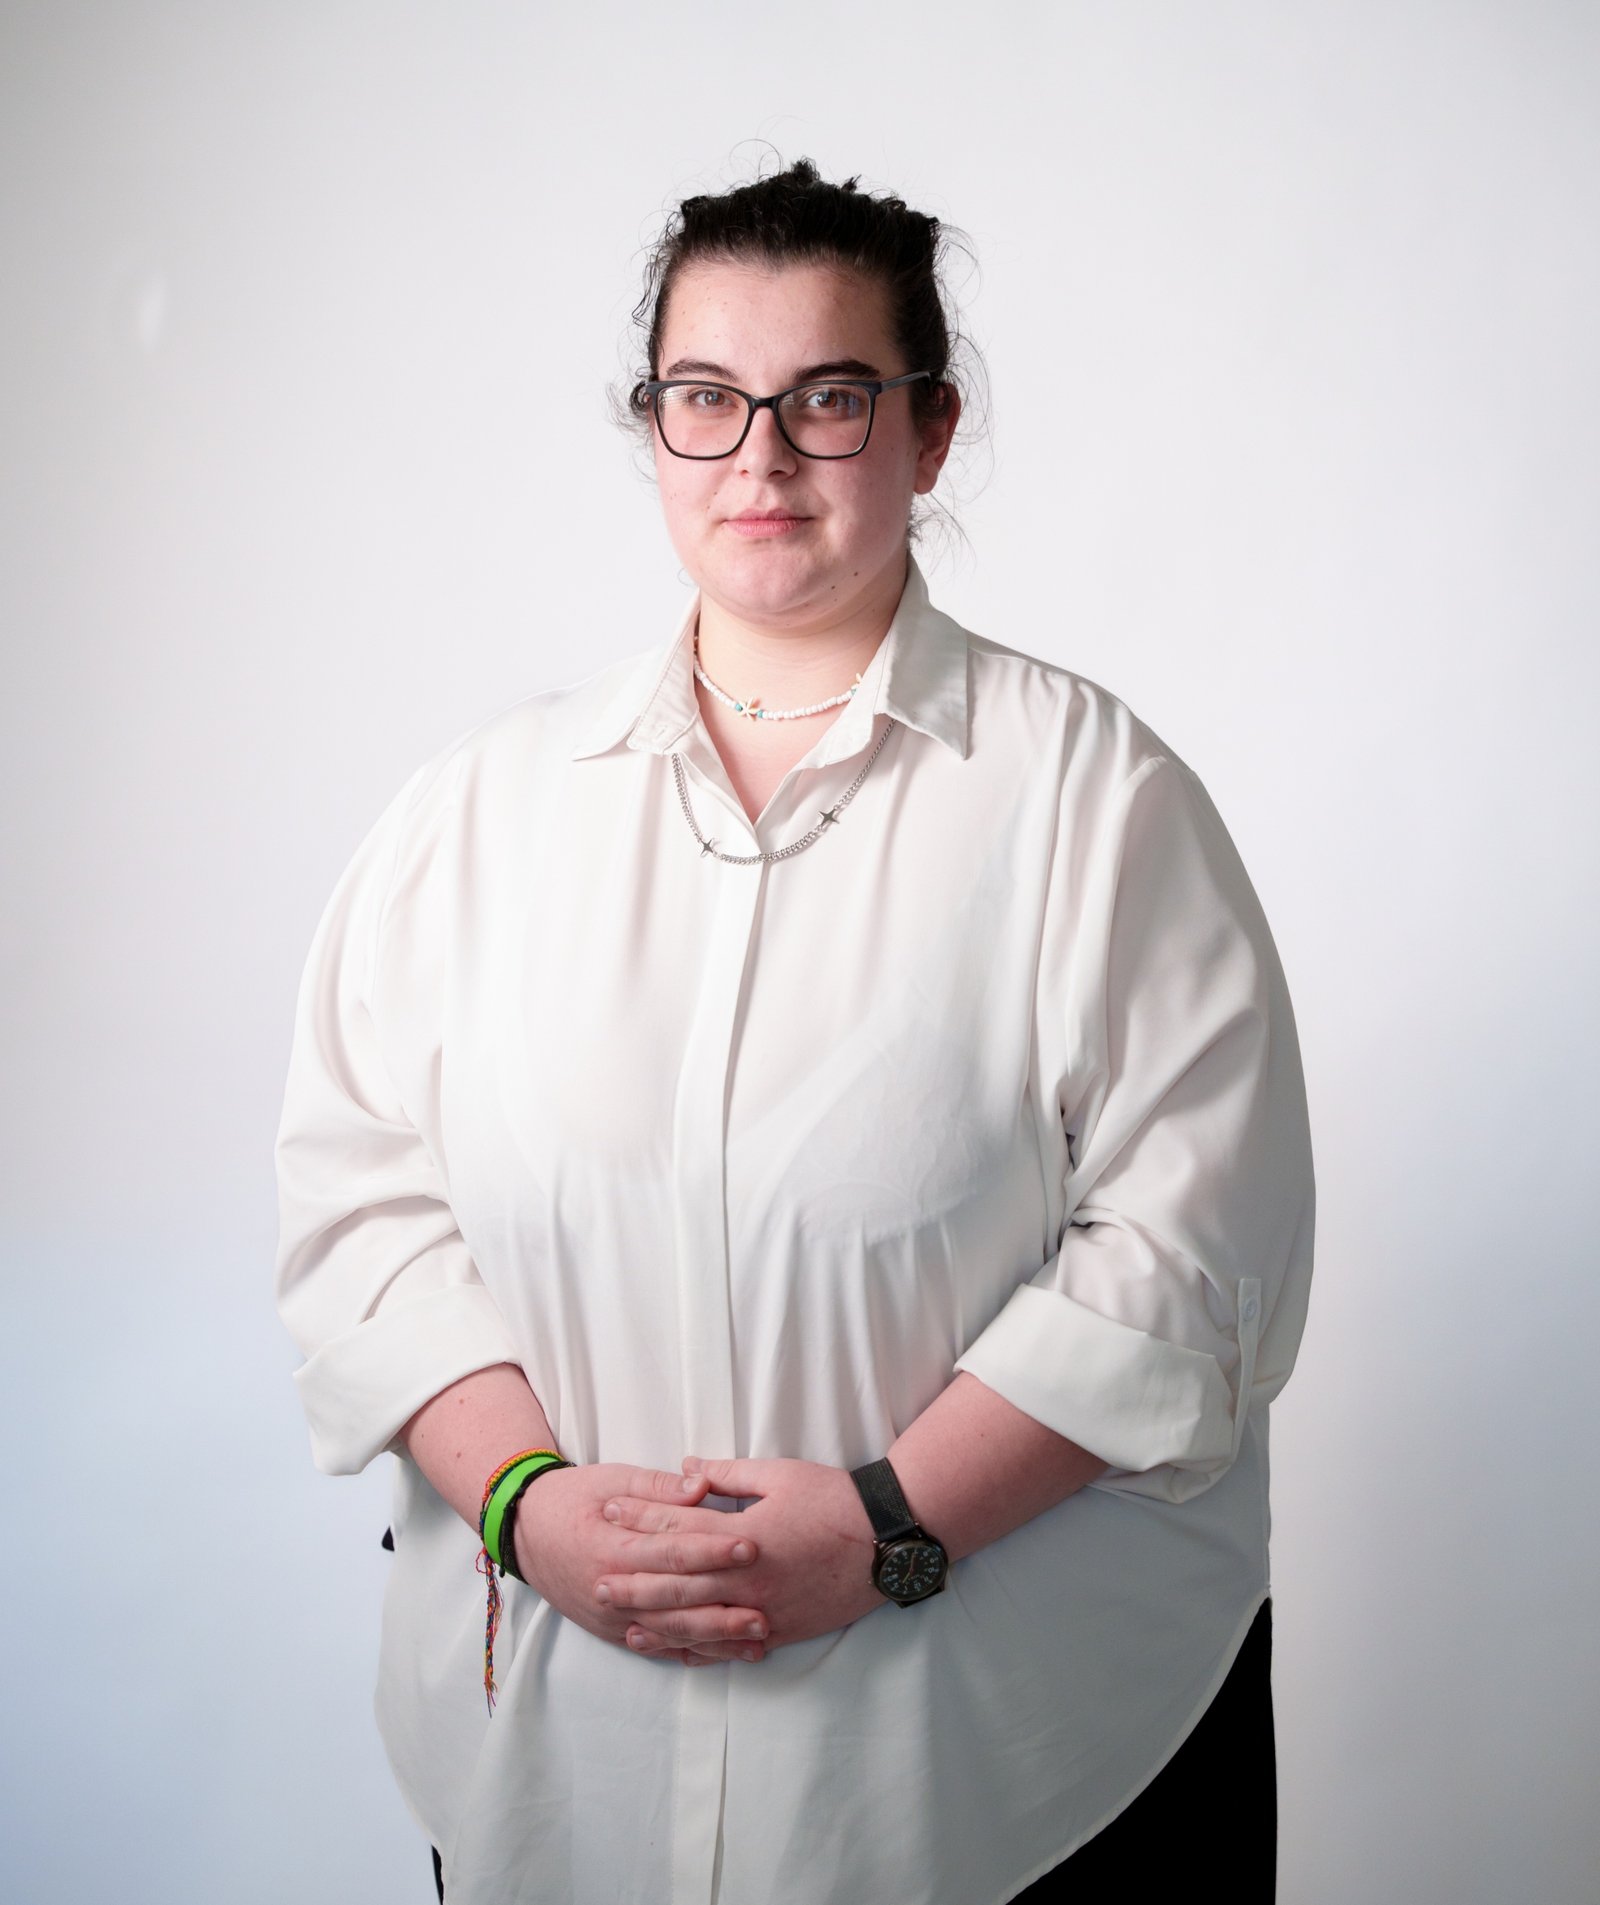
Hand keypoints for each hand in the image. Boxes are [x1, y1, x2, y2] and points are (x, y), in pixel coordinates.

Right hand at [510, 1463, 772, 1661]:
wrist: (524, 1531)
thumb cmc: (573, 1498)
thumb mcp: (611, 1479)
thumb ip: (658, 1487)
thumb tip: (702, 1485)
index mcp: (612, 1545)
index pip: (670, 1551)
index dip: (711, 1550)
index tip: (750, 1546)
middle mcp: (610, 1588)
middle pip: (674, 1600)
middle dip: (722, 1604)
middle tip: (767, 1604)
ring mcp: (612, 1618)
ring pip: (670, 1633)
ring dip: (715, 1638)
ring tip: (757, 1638)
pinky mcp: (614, 1633)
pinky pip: (658, 1649)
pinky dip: (692, 1654)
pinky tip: (726, 1655)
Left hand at [600, 1456, 885, 1662]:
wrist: (884, 1540)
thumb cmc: (833, 1499)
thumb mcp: (779, 1474)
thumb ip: (729, 1474)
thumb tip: (687, 1468)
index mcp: (744, 1535)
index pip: (679, 1526)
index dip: (640, 1517)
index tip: (609, 1511)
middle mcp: (748, 1579)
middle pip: (678, 1582)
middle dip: (634, 1580)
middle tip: (597, 1580)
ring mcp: (763, 1611)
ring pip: (700, 1623)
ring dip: (659, 1624)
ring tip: (625, 1625)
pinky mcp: (780, 1632)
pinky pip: (731, 1647)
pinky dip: (700, 1650)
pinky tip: (678, 1651)